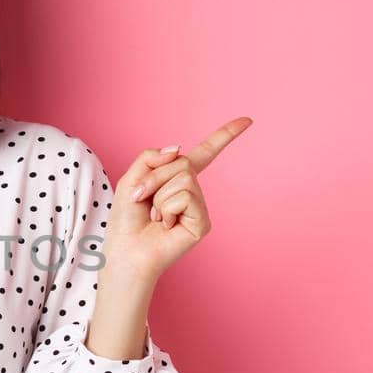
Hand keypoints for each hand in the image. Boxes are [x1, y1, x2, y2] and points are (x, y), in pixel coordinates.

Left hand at [104, 116, 252, 280]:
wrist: (125, 252)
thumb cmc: (126, 220)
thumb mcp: (131, 179)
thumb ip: (151, 157)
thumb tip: (179, 148)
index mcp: (176, 179)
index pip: (204, 154)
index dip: (225, 136)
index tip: (247, 120)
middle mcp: (192, 191)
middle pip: (181, 162)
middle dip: (155, 178)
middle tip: (142, 200)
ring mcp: (199, 207)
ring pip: (184, 178)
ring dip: (159, 195)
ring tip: (155, 216)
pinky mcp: (203, 222)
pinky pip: (186, 196)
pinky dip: (167, 208)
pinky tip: (165, 225)